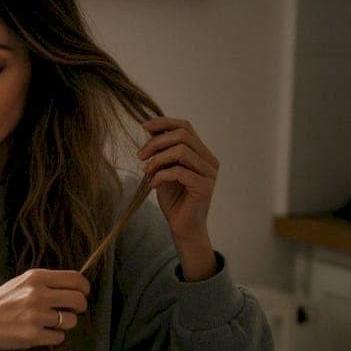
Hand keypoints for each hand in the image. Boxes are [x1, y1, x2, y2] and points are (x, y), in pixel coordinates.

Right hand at [0, 269, 88, 350]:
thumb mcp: (21, 282)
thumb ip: (46, 283)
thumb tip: (75, 288)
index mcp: (36, 278)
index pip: (75, 279)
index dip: (83, 288)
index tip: (81, 294)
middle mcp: (37, 294)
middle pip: (78, 300)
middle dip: (79, 308)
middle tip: (71, 311)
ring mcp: (35, 316)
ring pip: (71, 321)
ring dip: (65, 324)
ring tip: (49, 323)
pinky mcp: (32, 335)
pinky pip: (59, 337)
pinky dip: (53, 337)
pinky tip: (40, 332)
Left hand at [138, 117, 218, 279]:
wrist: (182, 228)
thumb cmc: (174, 200)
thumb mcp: (164, 170)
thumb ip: (162, 152)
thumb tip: (150, 129)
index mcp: (202, 153)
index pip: (186, 127)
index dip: (164, 122)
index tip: (144, 127)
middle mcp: (209, 160)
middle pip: (183, 135)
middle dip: (156, 142)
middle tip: (140, 156)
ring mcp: (209, 173)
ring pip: (181, 151)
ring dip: (157, 159)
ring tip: (146, 171)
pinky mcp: (205, 187)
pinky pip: (179, 172)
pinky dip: (161, 175)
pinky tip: (153, 184)